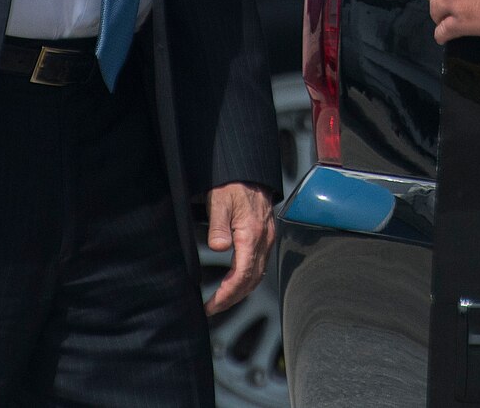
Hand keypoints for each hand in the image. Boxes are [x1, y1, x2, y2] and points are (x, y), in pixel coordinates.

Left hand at [204, 182, 274, 314]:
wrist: (248, 171)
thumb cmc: (232, 185)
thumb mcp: (218, 201)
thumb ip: (218, 226)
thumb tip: (218, 248)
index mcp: (252, 234)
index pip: (242, 274)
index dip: (227, 294)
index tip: (211, 305)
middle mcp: (264, 240)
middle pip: (252, 280)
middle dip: (232, 298)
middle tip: (213, 309)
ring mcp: (267, 239)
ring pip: (258, 275)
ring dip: (241, 291)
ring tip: (222, 301)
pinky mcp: (266, 236)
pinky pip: (260, 265)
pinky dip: (248, 279)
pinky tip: (237, 282)